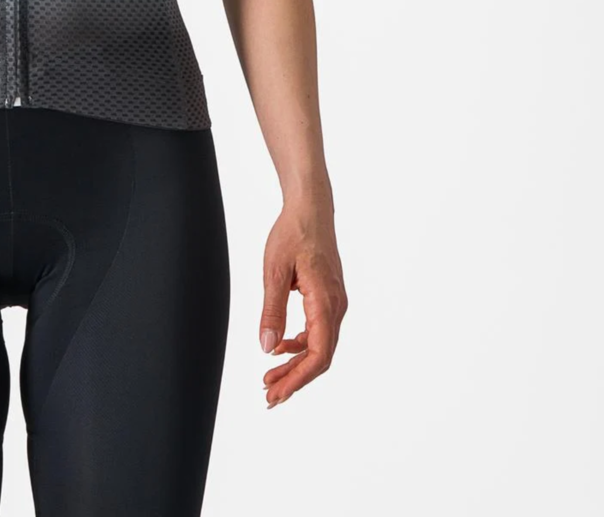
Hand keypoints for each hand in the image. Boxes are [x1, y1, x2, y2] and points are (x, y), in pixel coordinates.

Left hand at [259, 199, 346, 408]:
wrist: (310, 209)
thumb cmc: (293, 234)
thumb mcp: (274, 271)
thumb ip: (271, 310)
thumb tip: (267, 347)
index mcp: (325, 302)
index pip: (318, 354)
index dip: (298, 379)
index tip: (276, 393)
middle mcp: (336, 307)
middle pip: (320, 356)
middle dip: (294, 379)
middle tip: (269, 395)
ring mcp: (335, 303)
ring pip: (320, 345)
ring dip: (296, 364)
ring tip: (270, 377)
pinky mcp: (328, 298)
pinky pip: (319, 331)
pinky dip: (300, 344)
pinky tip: (281, 347)